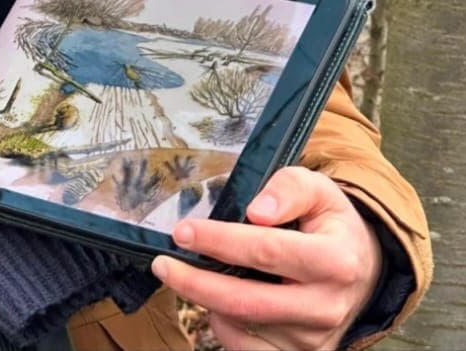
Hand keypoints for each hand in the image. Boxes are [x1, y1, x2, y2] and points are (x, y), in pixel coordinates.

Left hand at [150, 167, 382, 350]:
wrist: (362, 269)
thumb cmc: (330, 223)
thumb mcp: (318, 189)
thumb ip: (288, 189)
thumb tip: (255, 211)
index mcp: (334, 261)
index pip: (266, 252)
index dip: (219, 242)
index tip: (182, 231)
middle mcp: (326, 307)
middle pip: (248, 302)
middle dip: (196, 284)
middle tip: (162, 263)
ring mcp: (314, 341)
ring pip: (244, 330)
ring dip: (208, 303)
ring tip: (193, 276)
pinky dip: (224, 327)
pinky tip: (219, 302)